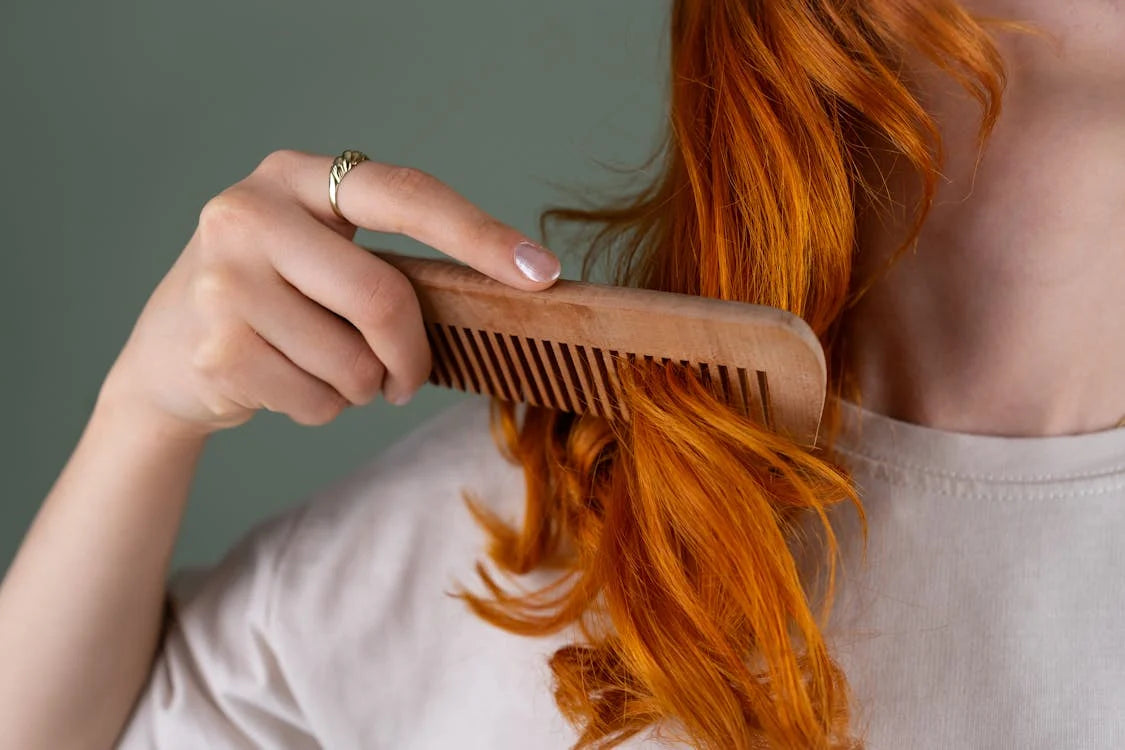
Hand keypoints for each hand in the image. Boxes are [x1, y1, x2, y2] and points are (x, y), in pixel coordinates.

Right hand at [99, 149, 561, 436]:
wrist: (165, 356)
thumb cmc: (270, 301)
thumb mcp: (313, 253)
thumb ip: (379, 262)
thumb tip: (502, 293)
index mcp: (293, 177)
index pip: (405, 194)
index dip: (479, 235)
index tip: (542, 273)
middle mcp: (250, 214)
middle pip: (383, 297)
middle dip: (411, 355)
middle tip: (406, 379)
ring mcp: (223, 281)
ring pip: (353, 364)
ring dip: (362, 387)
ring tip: (324, 371)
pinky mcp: (216, 348)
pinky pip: (320, 402)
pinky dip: (325, 409)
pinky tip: (287, 385)